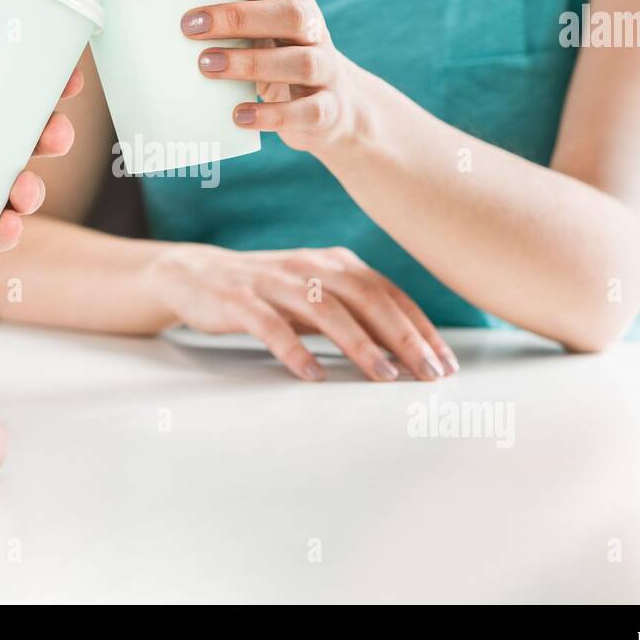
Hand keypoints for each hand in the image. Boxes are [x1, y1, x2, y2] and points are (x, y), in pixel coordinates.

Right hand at [150, 243, 457, 381]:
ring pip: (325, 310)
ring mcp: (273, 282)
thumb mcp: (315, 295)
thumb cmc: (265, 292)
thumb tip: (406, 348)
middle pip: (366, 297)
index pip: (388, 293)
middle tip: (428, 372)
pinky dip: (295, 350)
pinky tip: (313, 375)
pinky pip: (271, 325)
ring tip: (384, 376)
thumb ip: (354, 312)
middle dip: (403, 336)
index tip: (445, 362)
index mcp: (334, 264)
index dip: (420, 326)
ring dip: (359, 344)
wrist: (195, 275)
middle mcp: (309, 267)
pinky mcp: (240, 300)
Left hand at [183, 0, 370, 154]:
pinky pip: (306, 112)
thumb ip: (231, 16)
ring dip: (250, 62)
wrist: (334, 110)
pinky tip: (239, 116)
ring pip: (299, 62)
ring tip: (206, 65)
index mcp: (297, 1)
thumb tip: (157, 6)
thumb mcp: (262, 32)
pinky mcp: (326, 111)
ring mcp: (325, 72)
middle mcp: (316, 32)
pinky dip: (272, 115)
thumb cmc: (279, 60)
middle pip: (289, 15)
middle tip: (189, 25)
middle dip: (238, 16)